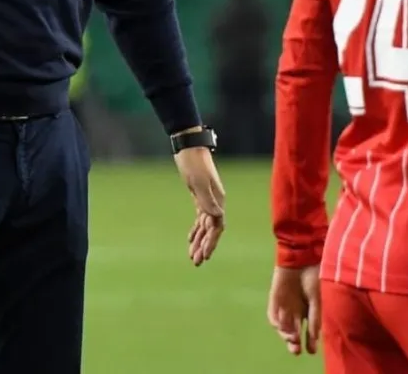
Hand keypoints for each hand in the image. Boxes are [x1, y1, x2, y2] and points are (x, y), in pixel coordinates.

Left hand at [173, 144, 225, 264]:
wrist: (188, 145)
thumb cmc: (193, 162)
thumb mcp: (198, 181)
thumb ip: (207, 200)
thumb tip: (218, 218)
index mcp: (217, 200)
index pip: (217, 227)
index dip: (211, 242)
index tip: (204, 256)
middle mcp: (215, 202)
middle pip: (211, 230)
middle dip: (204, 246)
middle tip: (196, 262)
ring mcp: (208, 198)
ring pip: (205, 225)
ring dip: (199, 241)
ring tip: (192, 256)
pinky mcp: (199, 195)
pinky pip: (200, 217)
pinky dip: (196, 229)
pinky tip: (191, 239)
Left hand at [267, 265, 321, 355]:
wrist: (301, 258)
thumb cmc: (313, 278)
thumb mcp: (317, 299)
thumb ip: (315, 317)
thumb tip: (314, 337)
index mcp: (310, 312)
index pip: (308, 333)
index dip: (310, 343)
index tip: (311, 351)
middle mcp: (297, 311)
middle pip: (294, 332)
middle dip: (294, 343)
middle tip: (296, 349)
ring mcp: (285, 305)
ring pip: (283, 326)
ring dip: (286, 334)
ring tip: (292, 337)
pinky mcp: (275, 298)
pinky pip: (272, 314)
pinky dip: (276, 322)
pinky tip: (280, 327)